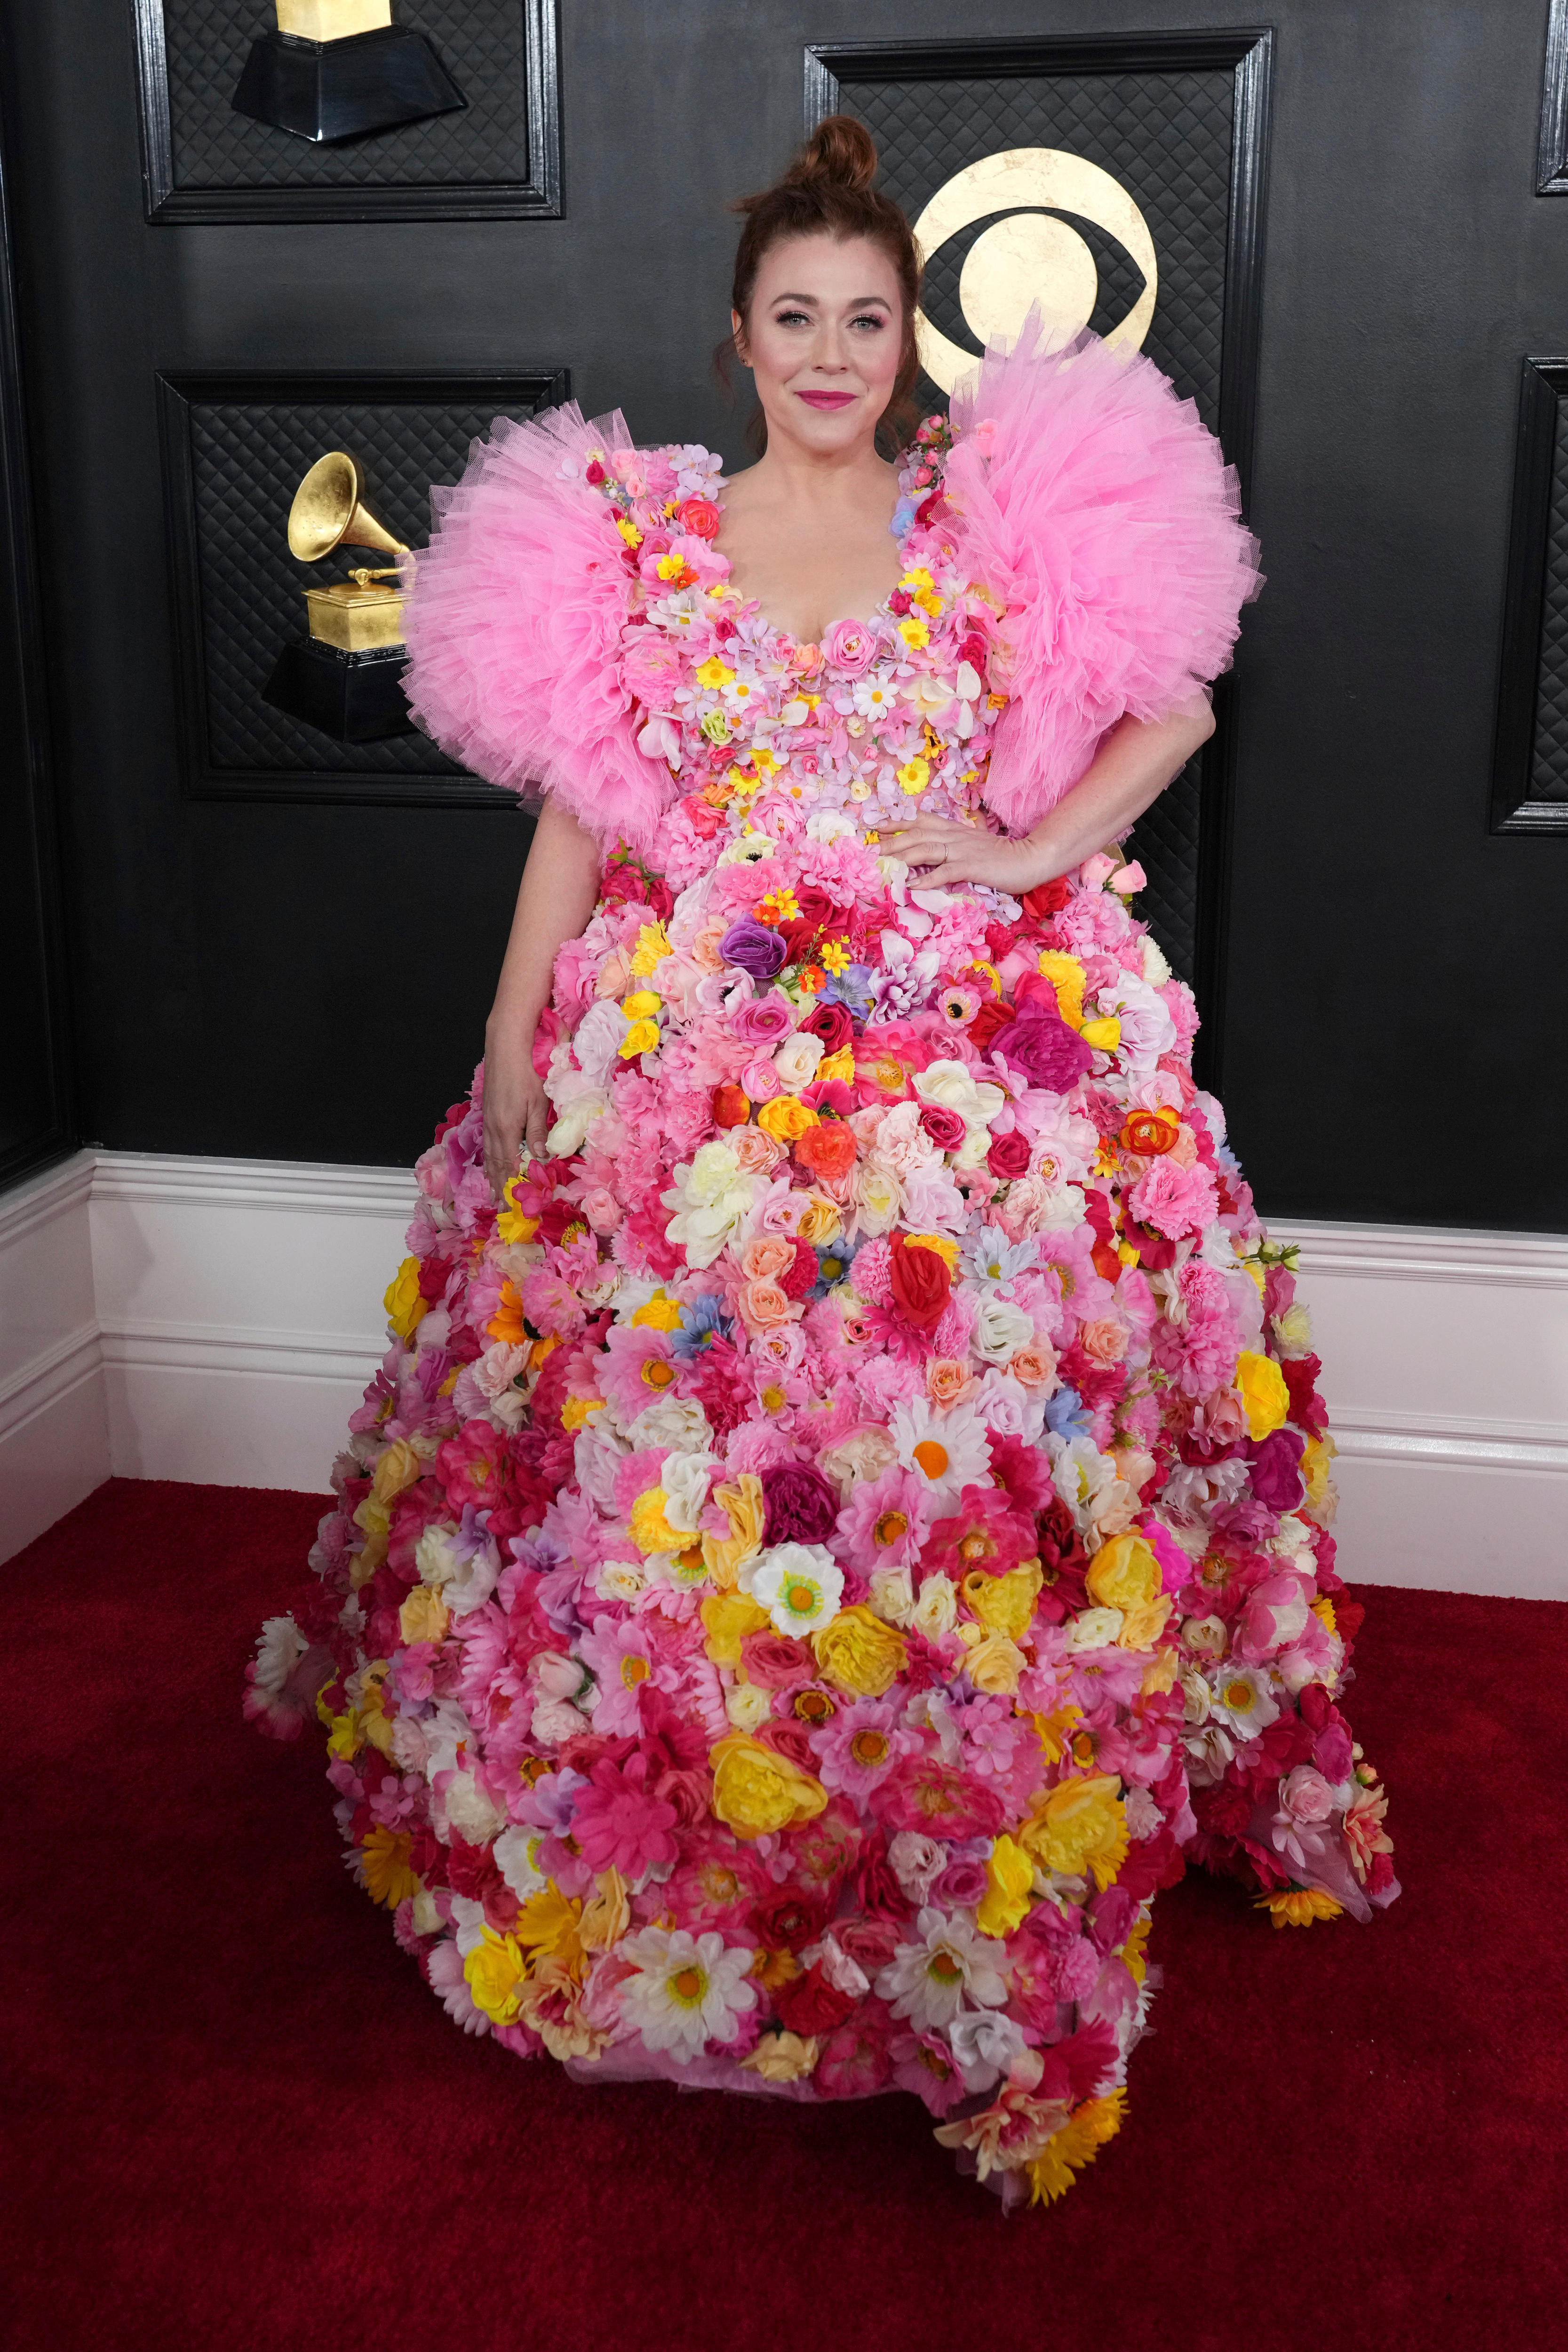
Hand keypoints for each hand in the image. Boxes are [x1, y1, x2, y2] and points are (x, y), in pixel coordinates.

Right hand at [482, 1015, 550, 1205]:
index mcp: (506, 1129)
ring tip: (493, 1191)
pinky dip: (489, 1157)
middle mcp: (493, 1127)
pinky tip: (491, 1160)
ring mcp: (489, 1118)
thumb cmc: (526, 1070)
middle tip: (499, 1207)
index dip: (510, 1185)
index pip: (508, 1165)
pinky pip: (488, 1141)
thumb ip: (538, 1131)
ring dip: (491, 1174)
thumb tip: (540, 1157)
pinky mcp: (489, 1110)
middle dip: (498, 1185)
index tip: (511, 1205)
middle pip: (495, 1162)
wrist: (506, 1044)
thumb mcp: (538, 1102)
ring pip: (489, 1153)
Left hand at [884, 816, 1050, 895]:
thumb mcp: (974, 846)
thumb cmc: (1002, 856)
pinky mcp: (972, 866)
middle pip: (916, 833)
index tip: (875, 825)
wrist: (1030, 858)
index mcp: (954, 830)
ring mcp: (963, 850)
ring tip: (882, 862)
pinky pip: (945, 871)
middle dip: (890, 839)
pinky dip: (926, 879)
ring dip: (901, 855)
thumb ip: (954, 847)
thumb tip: (933, 856)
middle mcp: (955, 836)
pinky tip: (912, 886)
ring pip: (925, 848)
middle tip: (868, 847)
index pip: (920, 820)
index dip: (897, 821)